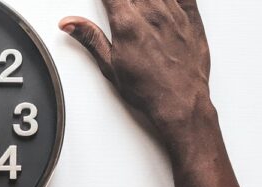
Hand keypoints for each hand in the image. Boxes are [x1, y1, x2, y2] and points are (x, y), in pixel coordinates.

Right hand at [59, 0, 214, 151]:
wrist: (180, 101)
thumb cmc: (147, 89)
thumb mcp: (109, 65)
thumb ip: (90, 38)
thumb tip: (69, 23)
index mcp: (127, 23)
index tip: (103, 2)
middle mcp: (151, 12)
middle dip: (122, 0)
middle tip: (119, 10)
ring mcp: (174, 12)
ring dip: (143, 0)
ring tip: (137, 10)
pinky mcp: (192, 16)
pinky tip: (161, 4)